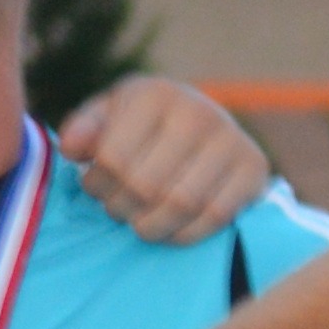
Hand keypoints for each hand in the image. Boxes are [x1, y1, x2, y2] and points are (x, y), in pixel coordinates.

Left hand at [53, 75, 275, 248]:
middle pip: (146, 185)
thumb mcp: (109, 116)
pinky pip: (215, 216)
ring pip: (181, 204)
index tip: (94, 187)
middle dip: (122, 207)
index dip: (97, 184)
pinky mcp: (255, 168)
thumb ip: (84, 129)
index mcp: (155, 95)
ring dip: (151, 226)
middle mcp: (198, 112)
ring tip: (139, 224)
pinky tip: (170, 230)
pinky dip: (186, 233)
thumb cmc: (145, 125)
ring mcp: (232, 140)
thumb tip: (72, 149)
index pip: (113, 158)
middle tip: (116, 209)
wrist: (208, 126)